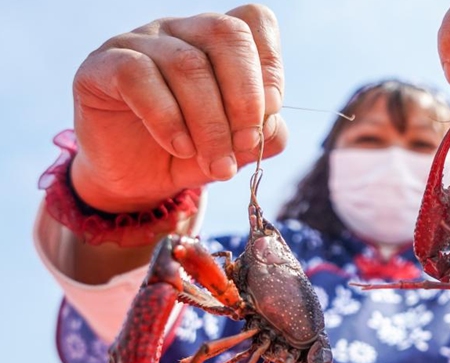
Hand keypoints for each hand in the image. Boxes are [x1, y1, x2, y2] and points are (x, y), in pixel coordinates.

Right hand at [70, 4, 287, 212]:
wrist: (133, 179)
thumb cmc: (191, 153)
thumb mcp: (237, 148)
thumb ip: (264, 133)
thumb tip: (271, 125)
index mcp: (217, 42)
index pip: (253, 21)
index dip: (270, 63)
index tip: (272, 110)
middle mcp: (180, 31)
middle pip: (225, 34)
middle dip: (244, 97)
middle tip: (246, 144)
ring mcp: (138, 42)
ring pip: (187, 64)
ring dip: (210, 123)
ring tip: (218, 164)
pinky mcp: (102, 66)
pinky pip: (139, 78)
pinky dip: (167, 119)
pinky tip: (180, 148)